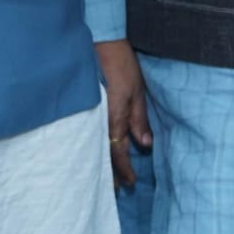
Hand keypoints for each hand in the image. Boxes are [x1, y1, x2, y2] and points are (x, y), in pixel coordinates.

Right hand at [96, 39, 151, 188]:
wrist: (100, 44)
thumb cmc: (121, 65)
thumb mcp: (137, 92)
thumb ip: (139, 119)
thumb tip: (145, 144)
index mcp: (114, 119)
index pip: (118, 153)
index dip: (124, 170)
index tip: (131, 183)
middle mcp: (100, 121)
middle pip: (104, 154)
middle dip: (111, 173)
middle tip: (117, 190)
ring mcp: (91, 115)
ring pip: (96, 146)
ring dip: (102, 163)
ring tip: (108, 177)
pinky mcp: (88, 108)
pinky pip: (91, 134)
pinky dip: (97, 147)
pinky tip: (98, 151)